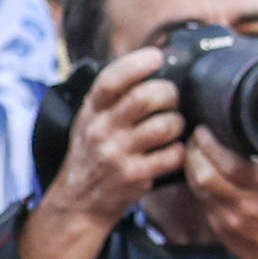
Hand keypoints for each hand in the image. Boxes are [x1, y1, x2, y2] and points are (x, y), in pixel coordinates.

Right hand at [31, 47, 187, 258]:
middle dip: (169, 93)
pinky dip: (179, 150)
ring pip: (165, 126)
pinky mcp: (135, 176)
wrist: (78, 202)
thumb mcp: (89, 120)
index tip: (156, 57)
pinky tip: (171, 150)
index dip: (137, 63)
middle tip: (172, 99)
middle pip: (146, 98)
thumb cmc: (91, 153)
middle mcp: (102, 130)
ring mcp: (118, 154)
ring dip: (177, 122)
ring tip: (172, 125)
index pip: (111, 79)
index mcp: (92, 111)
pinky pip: (172, 155)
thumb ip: (112, 96)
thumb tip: (147, 62)